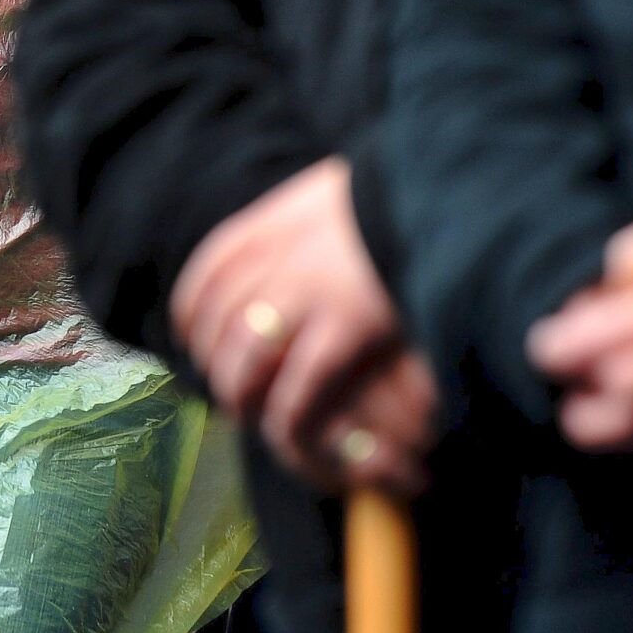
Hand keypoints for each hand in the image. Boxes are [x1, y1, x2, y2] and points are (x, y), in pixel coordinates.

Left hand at [171, 157, 431, 492]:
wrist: (438, 194)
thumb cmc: (389, 204)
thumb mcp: (321, 202)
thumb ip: (288, 234)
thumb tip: (268, 273)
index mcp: (263, 228)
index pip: (202, 285)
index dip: (193, 328)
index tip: (202, 352)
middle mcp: (272, 258)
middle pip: (216, 329)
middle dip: (218, 371)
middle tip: (236, 397)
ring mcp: (306, 292)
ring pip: (244, 362)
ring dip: (243, 400)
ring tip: (260, 420)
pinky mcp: (347, 326)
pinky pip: (297, 389)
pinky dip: (289, 422)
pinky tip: (295, 438)